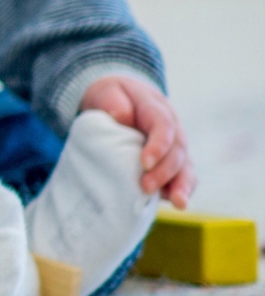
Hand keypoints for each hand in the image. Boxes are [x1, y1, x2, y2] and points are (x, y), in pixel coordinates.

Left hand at [79, 73, 195, 206]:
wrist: (122, 99)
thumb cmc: (113, 97)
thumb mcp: (108, 92)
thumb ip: (113, 102)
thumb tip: (120, 116)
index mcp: (156, 108)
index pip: (163, 125)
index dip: (158, 145)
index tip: (144, 163)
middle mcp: (173, 129)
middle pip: (177, 150)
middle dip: (165, 171)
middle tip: (146, 187)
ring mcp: (176, 146)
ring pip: (187, 166)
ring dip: (183, 185)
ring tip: (178, 203)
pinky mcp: (173, 162)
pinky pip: (184, 176)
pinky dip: (182, 189)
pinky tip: (177, 203)